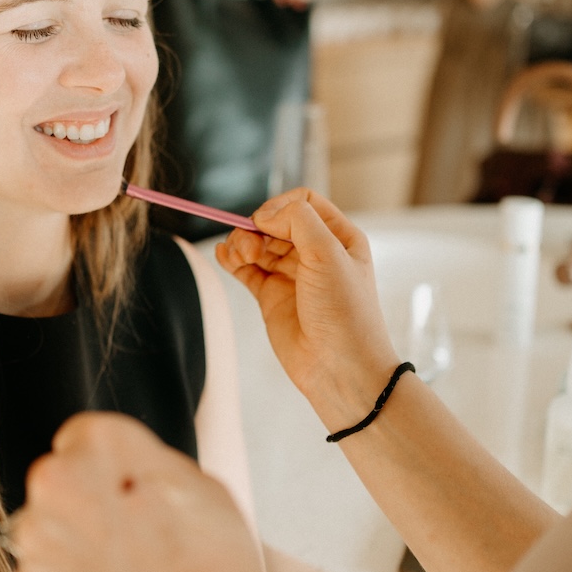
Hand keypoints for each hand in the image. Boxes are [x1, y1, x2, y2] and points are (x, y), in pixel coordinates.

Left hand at [9, 412, 266, 571]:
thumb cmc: (215, 559)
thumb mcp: (198, 482)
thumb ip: (145, 466)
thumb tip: (126, 471)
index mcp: (99, 440)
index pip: (79, 439)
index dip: (104, 471)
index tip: (126, 497)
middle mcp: (55, 478)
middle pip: (54, 485)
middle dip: (80, 508)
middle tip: (126, 543)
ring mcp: (35, 537)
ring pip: (41, 535)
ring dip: (69, 552)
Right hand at [215, 190, 398, 432]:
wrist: (341, 369)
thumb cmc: (346, 314)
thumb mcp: (329, 254)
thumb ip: (298, 221)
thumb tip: (265, 215)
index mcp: (339, 237)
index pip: (303, 202)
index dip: (279, 207)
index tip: (265, 224)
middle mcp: (316, 253)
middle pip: (275, 223)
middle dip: (256, 228)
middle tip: (249, 247)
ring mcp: (292, 276)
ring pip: (258, 245)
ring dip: (242, 243)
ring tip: (238, 256)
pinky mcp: (272, 298)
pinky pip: (247, 270)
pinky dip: (232, 260)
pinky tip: (225, 257)